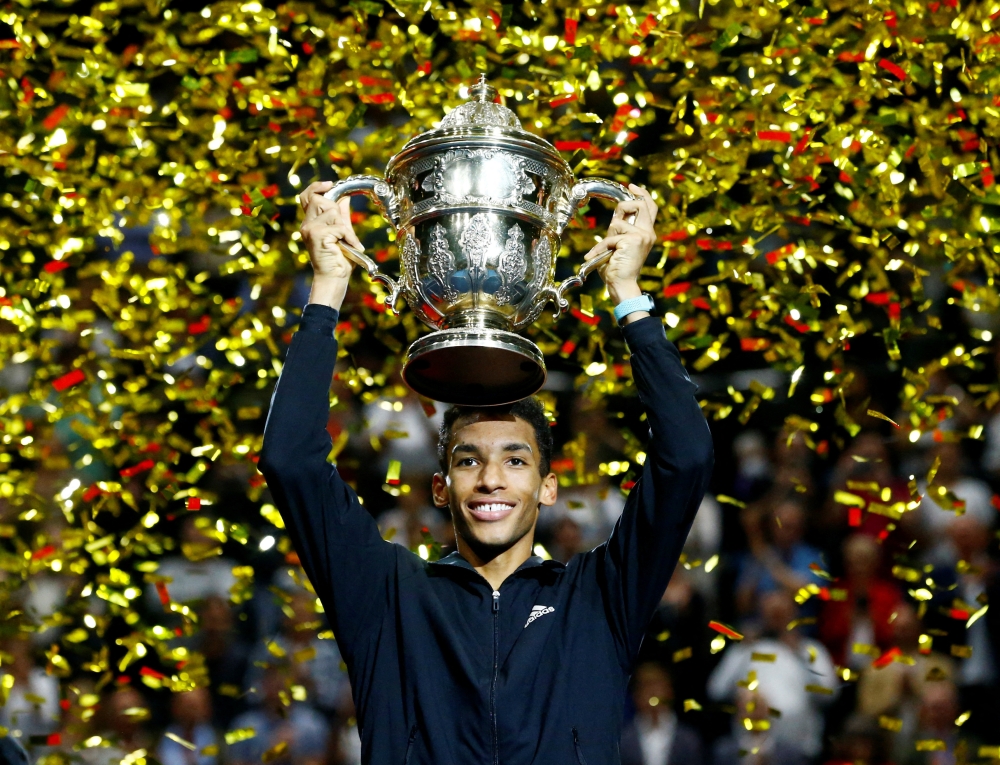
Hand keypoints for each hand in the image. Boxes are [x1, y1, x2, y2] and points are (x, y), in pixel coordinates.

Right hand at [300, 181, 363, 309]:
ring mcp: (309, 229)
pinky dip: (349, 236)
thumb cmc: (339, 259)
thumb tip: (345, 197)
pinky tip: (350, 246)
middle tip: (341, 229)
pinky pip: (339, 226)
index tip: (330, 184)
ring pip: (330, 209)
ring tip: (345, 240)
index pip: (307, 195)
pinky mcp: (316, 235)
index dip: (317, 187)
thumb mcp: (343, 233)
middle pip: (318, 198)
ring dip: (342, 224)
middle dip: (335, 209)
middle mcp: (307, 224)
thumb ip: (342, 215)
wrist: (334, 278)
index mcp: (310, 222)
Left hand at [582, 183, 657, 304]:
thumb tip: (617, 215)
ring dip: (608, 235)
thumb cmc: (618, 267)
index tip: (632, 186)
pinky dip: (602, 246)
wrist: (622, 284)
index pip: (650, 206)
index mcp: (647, 232)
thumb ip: (621, 228)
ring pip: (619, 221)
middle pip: (640, 204)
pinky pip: (611, 235)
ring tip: (608, 249)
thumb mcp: (620, 243)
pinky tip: (600, 255)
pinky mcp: (633, 240)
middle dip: (623, 206)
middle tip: (615, 216)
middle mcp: (648, 232)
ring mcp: (642, 236)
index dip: (642, 193)